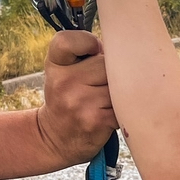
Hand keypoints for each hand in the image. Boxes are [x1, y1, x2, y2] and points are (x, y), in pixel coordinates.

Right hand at [36, 30, 116, 167]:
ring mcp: (78, 102)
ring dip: (121, 92)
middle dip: (112, 72)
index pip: (67, 40)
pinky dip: (124, 110)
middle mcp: (63, 82)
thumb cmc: (67, 98)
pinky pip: (124, 105)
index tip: (95, 51)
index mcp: (55, 65)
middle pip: (107, 63)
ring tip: (108, 100)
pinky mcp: (96, 121)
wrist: (55, 139)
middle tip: (103, 84)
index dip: (87, 42)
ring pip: (119, 84)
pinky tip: (112, 114)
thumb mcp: (64, 72)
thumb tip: (125, 48)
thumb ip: (86, 55)